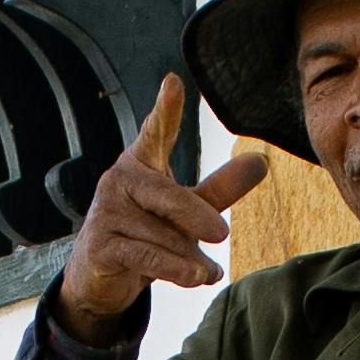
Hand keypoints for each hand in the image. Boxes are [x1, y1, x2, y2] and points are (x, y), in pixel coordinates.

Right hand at [47, 76, 268, 343]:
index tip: (173, 83)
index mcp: (141, 163)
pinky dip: (176, 269)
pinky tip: (198, 277)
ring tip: (208, 271)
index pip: (156, 133)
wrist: (99, 277)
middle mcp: (119, 180)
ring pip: (162, 235)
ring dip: (189, 257)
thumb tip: (260, 161)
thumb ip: (220, 187)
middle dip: (196, 216)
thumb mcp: (187, 210)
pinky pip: (146, 257)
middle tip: (221, 234)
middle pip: (169, 195)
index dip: (166, 110)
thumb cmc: (146, 232)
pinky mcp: (100, 246)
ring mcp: (106, 213)